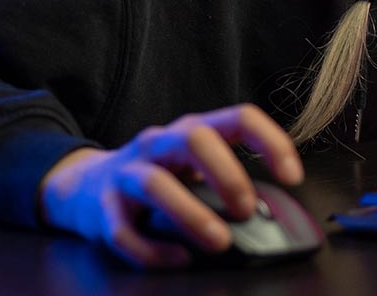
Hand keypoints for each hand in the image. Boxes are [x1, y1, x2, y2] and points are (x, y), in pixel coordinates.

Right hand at [36, 104, 302, 268]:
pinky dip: (153, 250)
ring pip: (155, 184)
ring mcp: (127, 173)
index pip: (240, 117)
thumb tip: (266, 215)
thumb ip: (224, 182)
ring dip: (191, 214)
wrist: (83, 186)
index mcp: (191, 130)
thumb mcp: (192, 168)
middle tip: (246, 209)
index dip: (271, 142)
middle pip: (194, 139)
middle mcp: (159, 144)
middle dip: (226, 173)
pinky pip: (124, 231)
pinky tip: (179, 259)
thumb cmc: (157, 177)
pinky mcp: (103, 209)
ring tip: (220, 242)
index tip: (292, 177)